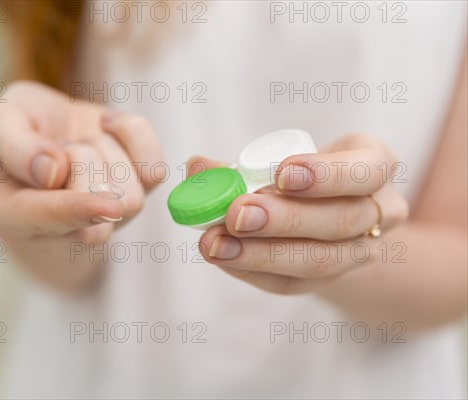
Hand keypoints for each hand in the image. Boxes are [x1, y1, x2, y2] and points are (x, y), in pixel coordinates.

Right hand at [0, 81, 163, 290]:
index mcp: (12, 216)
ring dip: (106, 150)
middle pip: (102, 201)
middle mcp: (63, 231)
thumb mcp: (1, 124)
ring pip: (131, 192)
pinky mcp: (137, 194)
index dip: (77, 209)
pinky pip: (155, 169)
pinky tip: (107, 131)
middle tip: (61, 148)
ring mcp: (106, 219)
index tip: (106, 205)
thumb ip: (14, 145)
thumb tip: (50, 172)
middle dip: (84, 156)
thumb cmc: (21, 132)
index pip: (50, 219)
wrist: (52, 135)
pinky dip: (134, 135)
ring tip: (79, 147)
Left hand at [194, 133, 408, 294]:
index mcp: (374, 164)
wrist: (324, 216)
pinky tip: (223, 256)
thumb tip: (198, 168)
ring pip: (320, 260)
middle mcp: (380, 211)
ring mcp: (361, 252)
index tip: (280, 175)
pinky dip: (253, 269)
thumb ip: (240, 164)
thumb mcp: (282, 160)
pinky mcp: (330, 280)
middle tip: (235, 213)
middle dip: (285, 219)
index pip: (367, 169)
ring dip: (261, 252)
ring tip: (215, 242)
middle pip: (342, 221)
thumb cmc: (301, 176)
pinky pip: (293, 282)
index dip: (327, 175)